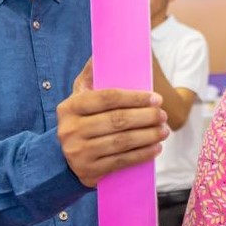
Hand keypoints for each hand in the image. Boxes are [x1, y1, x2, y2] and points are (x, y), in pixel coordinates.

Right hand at [57, 59, 168, 187]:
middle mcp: (71, 130)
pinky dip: (142, 154)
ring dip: (148, 136)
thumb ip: (91, 76)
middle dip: (146, 117)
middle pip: (117, 120)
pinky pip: (121, 161)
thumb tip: (100, 54)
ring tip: (164, 131)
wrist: (61, 159)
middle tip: (163, 115)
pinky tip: (156, 147)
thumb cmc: (81, 120)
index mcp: (70, 107)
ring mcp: (78, 152)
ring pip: (121, 141)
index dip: (135, 98)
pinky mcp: (88, 171)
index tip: (157, 98)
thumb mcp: (80, 97)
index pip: (107, 98)